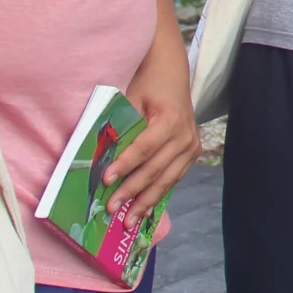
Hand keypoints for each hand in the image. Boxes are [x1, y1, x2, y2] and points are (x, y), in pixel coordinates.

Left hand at [102, 68, 198, 227]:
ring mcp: (192, 146)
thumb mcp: (131, 99)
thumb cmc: (147, 83)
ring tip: (128, 220)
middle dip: (132, 191)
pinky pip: (174, 178)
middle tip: (112, 208)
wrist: (171, 71)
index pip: (144, 148)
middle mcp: (185, 136)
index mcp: (170, 120)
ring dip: (146, 201)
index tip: (105, 180)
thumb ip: (121, 127)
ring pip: (167, 179)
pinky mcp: (192, 153)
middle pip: (156, 169)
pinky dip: (158, 194)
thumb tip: (101, 157)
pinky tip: (144, 209)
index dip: (125, 166)